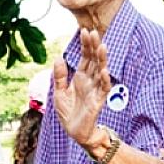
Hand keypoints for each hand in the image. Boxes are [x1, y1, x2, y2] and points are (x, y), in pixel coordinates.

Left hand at [52, 29, 110, 149]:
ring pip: (101, 71)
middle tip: (94, 32)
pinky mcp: (98, 101)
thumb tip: (59, 58)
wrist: (75, 133)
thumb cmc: (68, 114)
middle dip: (94, 47)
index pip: (85, 57)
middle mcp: (89, 81)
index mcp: (80, 77)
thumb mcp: (59, 93)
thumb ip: (59, 77)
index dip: (85, 45)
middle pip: (94, 60)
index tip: (85, 31)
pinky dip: (105, 80)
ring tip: (102, 46)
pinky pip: (104, 89)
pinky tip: (105, 71)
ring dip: (102, 60)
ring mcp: (95, 90)